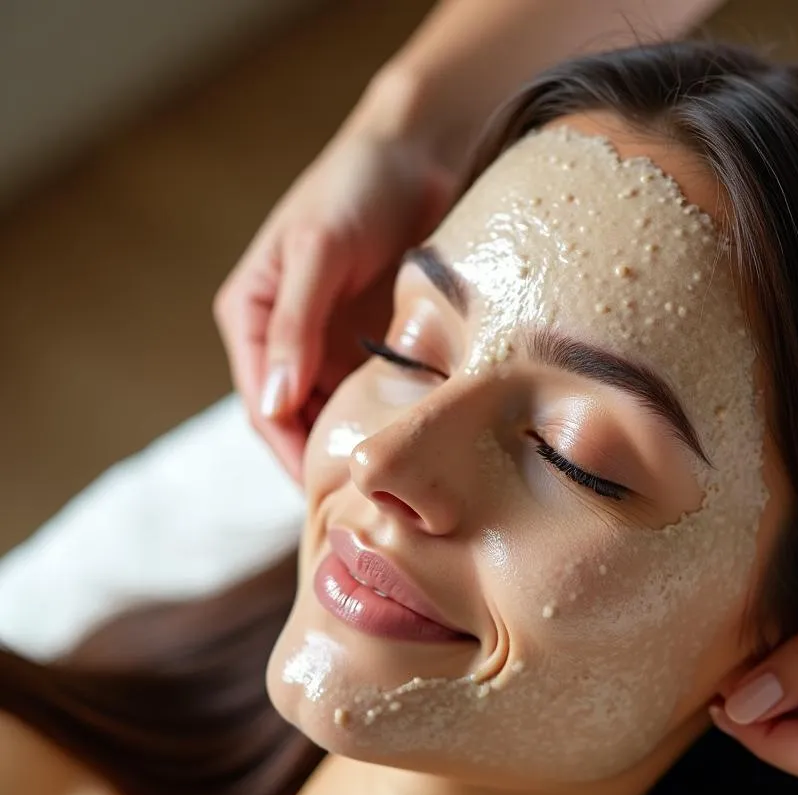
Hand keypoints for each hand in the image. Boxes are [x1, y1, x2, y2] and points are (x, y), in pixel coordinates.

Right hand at [214, 121, 457, 479]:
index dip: (288, 453)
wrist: (417, 152)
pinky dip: (389, 421)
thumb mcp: (319, 251)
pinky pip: (376, 395)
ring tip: (392, 491)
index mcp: (253, 318)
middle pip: (299, 421)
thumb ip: (296, 327)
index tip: (322, 497)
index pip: (264, 406)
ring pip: (338, 414)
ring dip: (359, 448)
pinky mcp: (374, 343)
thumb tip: (276, 406)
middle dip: (324, 462)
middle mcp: (288, 340)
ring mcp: (333, 345)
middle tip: (361, 512)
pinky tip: (413, 447)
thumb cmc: (355, 188)